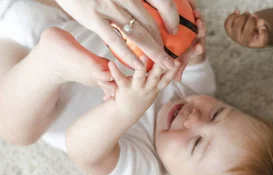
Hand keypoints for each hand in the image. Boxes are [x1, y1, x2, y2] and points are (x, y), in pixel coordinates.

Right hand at [54, 0, 180, 69]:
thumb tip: (142, 9)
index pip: (161, 1)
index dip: (170, 16)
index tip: (174, 29)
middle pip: (150, 22)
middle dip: (163, 42)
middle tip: (172, 58)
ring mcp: (108, 6)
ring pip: (138, 33)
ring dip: (153, 52)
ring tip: (163, 65)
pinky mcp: (93, 18)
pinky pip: (115, 40)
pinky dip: (129, 55)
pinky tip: (139, 65)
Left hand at [99, 58, 176, 113]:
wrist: (124, 114)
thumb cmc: (138, 97)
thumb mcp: (152, 90)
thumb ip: (158, 78)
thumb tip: (167, 64)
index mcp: (154, 88)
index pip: (166, 79)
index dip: (173, 71)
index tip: (179, 62)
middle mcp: (148, 89)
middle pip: (156, 77)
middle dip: (162, 67)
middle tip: (166, 57)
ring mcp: (136, 89)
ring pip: (141, 77)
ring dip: (142, 67)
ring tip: (144, 55)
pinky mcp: (124, 89)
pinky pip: (120, 79)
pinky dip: (115, 71)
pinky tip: (112, 63)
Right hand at [174, 8, 206, 81]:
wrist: (184, 42)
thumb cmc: (182, 54)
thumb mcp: (180, 62)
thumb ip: (178, 69)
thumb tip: (176, 79)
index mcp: (195, 47)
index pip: (199, 48)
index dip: (199, 47)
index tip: (199, 47)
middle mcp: (198, 37)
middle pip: (201, 32)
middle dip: (201, 28)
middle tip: (199, 24)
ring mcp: (196, 27)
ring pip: (199, 20)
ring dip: (198, 16)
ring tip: (195, 12)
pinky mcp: (193, 17)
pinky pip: (193, 10)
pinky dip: (192, 6)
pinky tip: (188, 2)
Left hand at [224, 10, 269, 48]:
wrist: (249, 29)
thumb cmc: (259, 29)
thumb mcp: (266, 28)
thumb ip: (265, 26)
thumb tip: (260, 22)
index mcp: (255, 43)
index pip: (260, 39)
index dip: (263, 32)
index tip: (263, 27)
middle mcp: (244, 43)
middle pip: (247, 30)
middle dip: (252, 19)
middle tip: (254, 16)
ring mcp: (235, 37)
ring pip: (237, 24)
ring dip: (244, 16)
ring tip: (248, 14)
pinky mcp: (229, 31)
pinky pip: (228, 23)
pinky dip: (233, 15)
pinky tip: (238, 12)